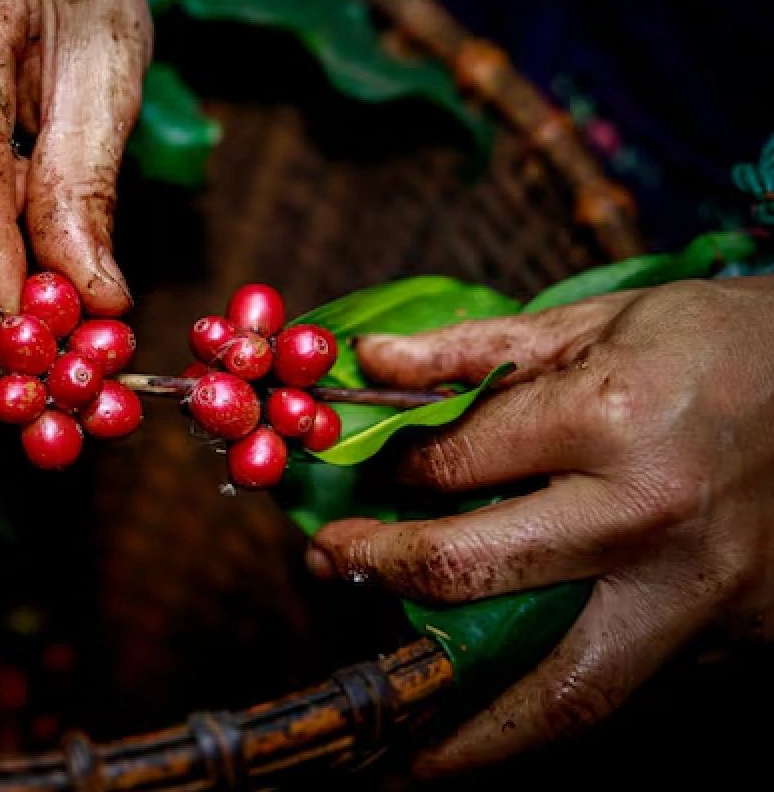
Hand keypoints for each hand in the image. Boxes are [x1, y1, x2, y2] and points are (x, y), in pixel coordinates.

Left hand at [306, 276, 773, 776]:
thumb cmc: (721, 341)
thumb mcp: (598, 318)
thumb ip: (476, 349)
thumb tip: (369, 367)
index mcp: (609, 419)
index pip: (454, 465)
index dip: (396, 471)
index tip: (375, 476)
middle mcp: (649, 516)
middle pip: (477, 573)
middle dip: (385, 573)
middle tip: (332, 570)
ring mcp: (703, 592)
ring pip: (567, 692)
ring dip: (474, 742)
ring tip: (406, 767)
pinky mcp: (743, 637)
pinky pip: (636, 689)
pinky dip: (564, 710)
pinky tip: (515, 718)